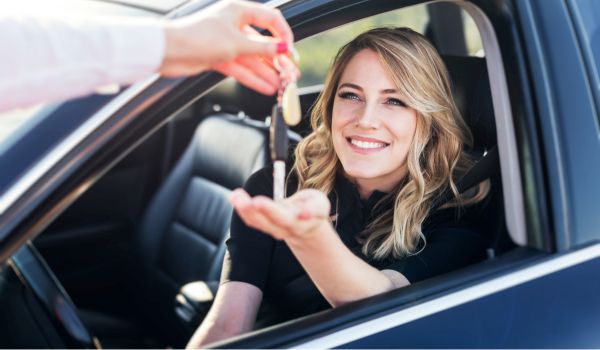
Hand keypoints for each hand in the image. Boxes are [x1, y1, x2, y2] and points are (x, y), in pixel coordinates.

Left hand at [160, 0, 297, 94]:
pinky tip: (265, 87)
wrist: (169, 51)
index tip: (291, 52)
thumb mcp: (238, 43)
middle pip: (262, 43)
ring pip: (252, 58)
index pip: (271, 20)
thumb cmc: (199, 37)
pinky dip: (252, 78)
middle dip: (277, 60)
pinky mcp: (218, 57)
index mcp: (239, 11)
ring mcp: (226, 42)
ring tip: (281, 85)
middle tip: (289, 73)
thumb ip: (263, 48)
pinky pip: (241, 68)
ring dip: (266, 72)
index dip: (284, 35)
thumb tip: (283, 49)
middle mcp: (234, 25)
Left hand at [230, 188, 330, 243]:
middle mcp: (285, 228)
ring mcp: (273, 229)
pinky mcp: (263, 226)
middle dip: (259, 211)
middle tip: (249, 201)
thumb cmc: (313, 209)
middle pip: (270, 221)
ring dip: (244, 209)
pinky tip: (235, 196)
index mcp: (299, 222)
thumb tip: (304, 213)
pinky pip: (251, 219)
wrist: (305, 227)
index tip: (265, 203)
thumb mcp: (320, 204)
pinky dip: (241, 208)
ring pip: (257, 221)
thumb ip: (314, 208)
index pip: (287, 218)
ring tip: (236, 195)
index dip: (274, 211)